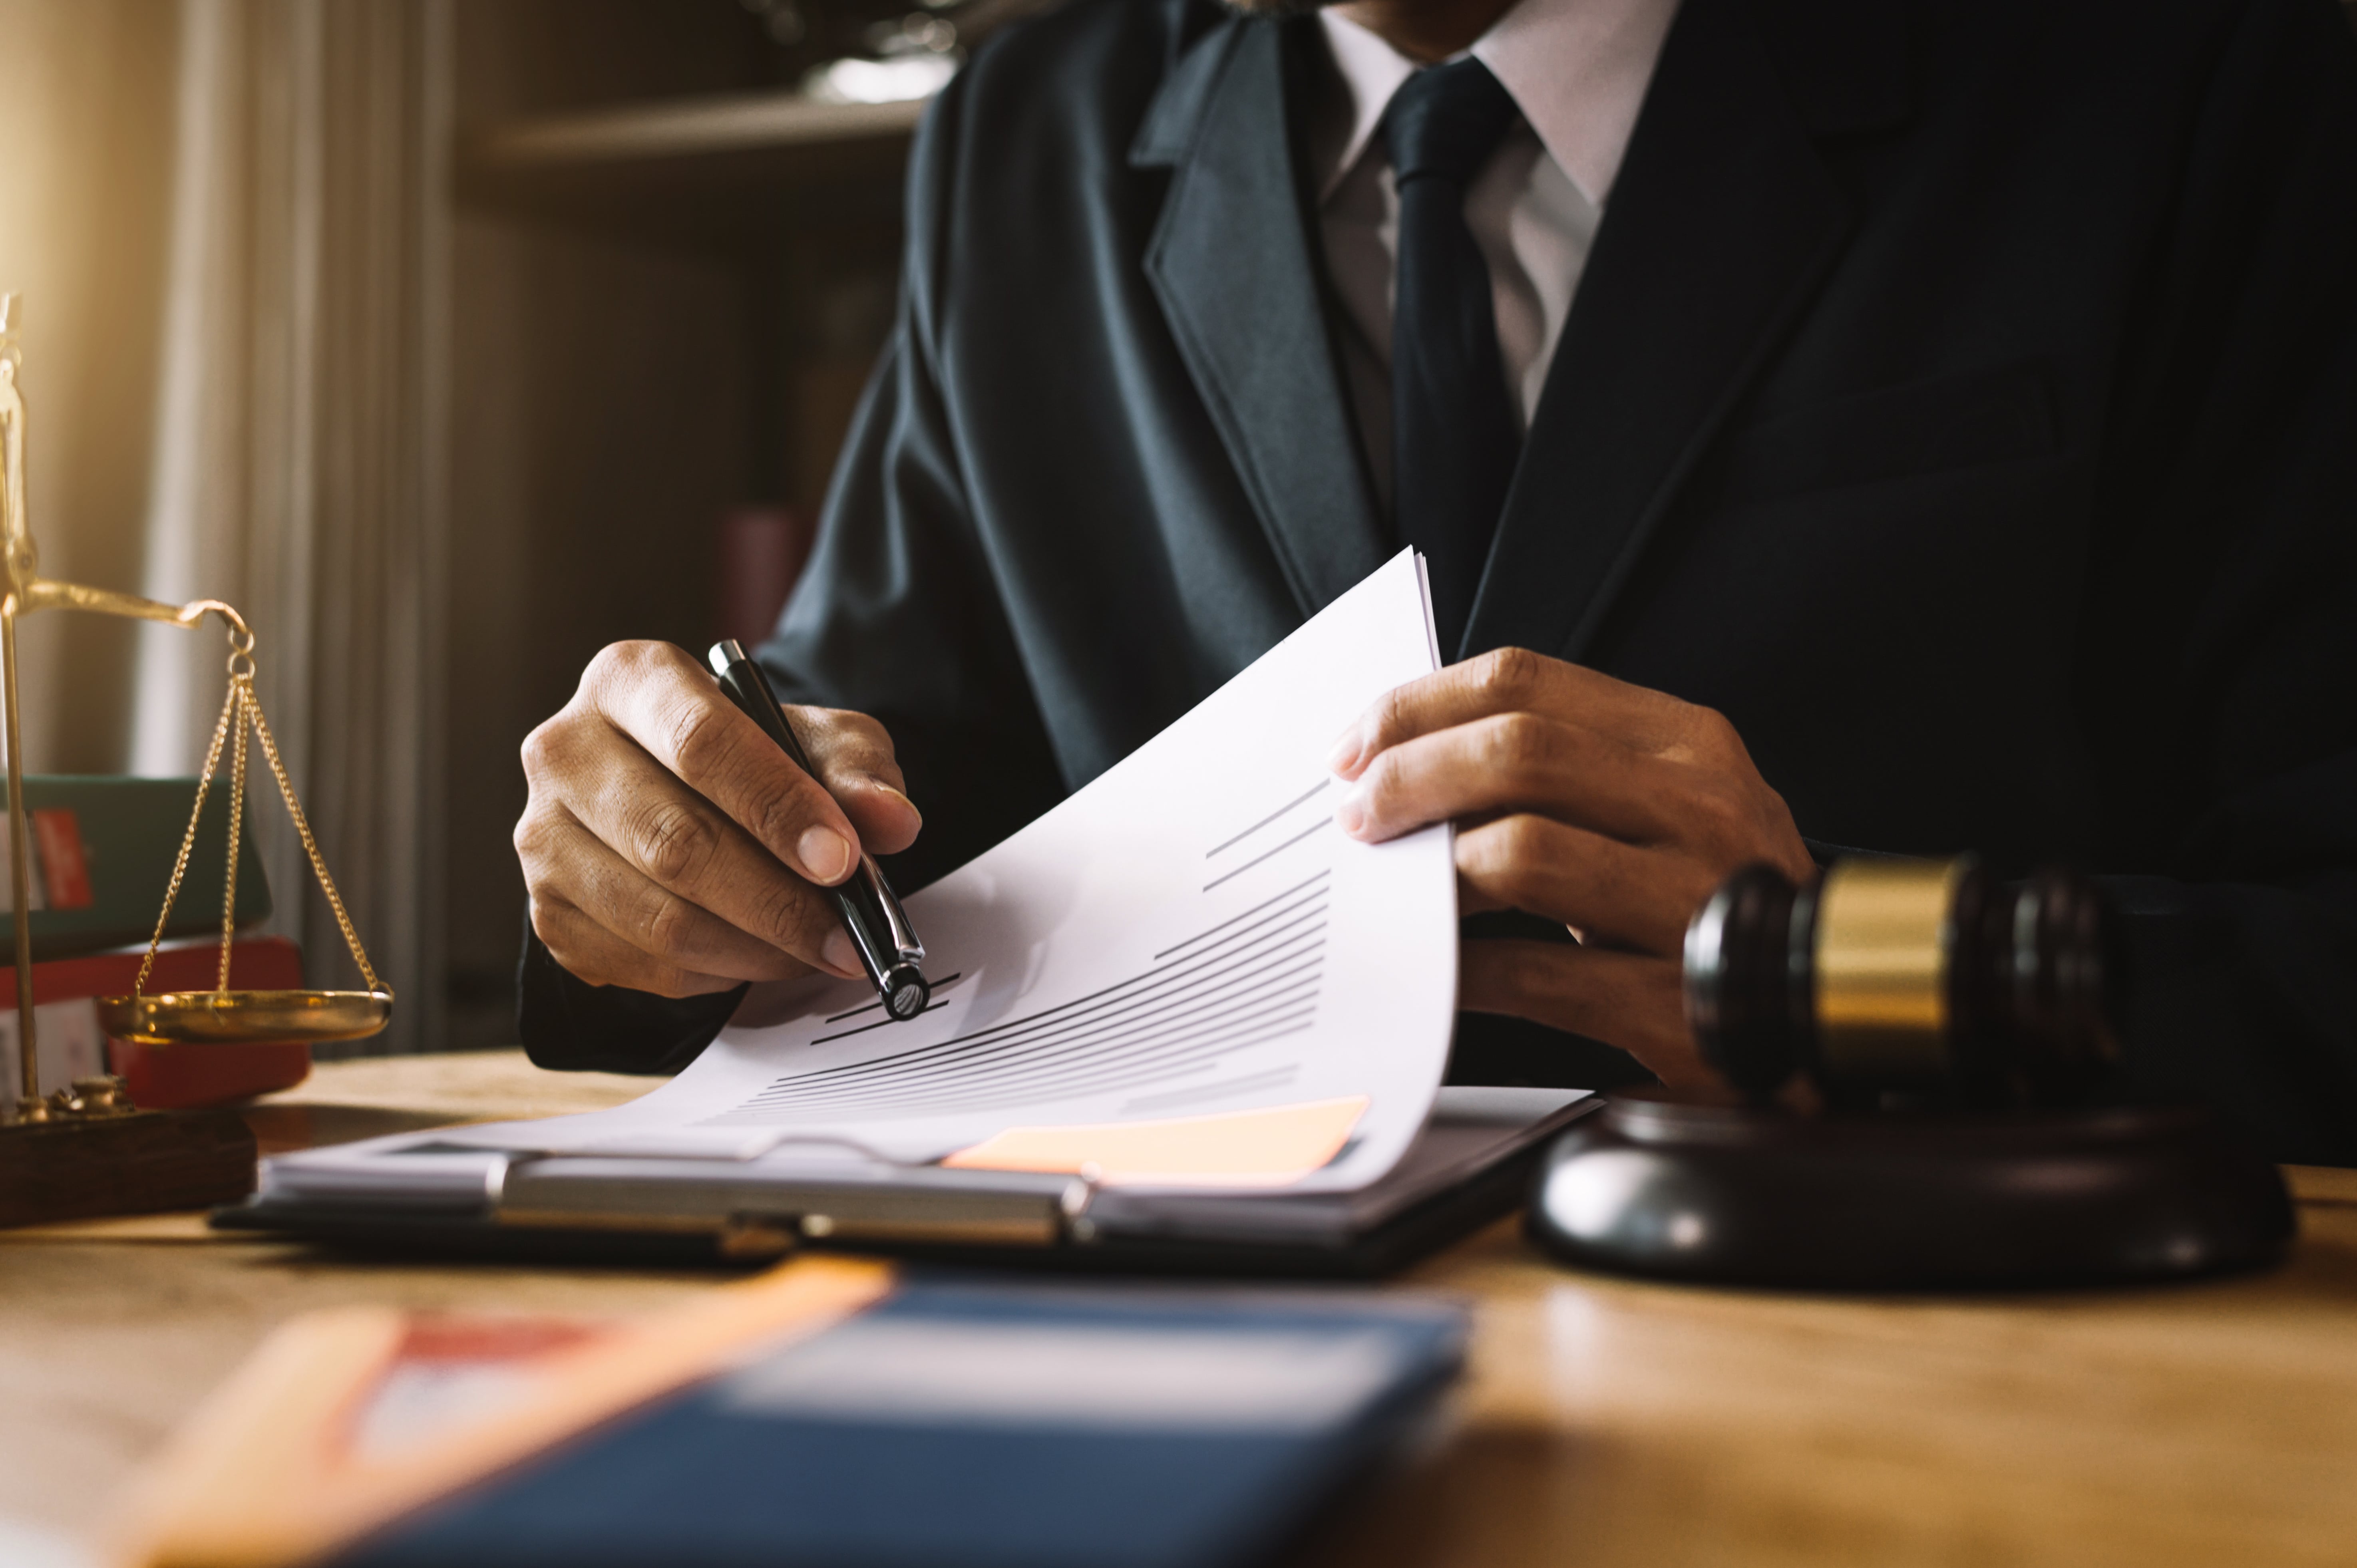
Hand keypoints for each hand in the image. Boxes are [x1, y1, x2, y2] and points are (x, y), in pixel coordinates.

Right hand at [515, 641, 920, 996]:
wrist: (684, 796)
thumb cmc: (749, 758)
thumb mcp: (817, 741)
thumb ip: (857, 771)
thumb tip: (891, 820)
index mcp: (630, 680)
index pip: (701, 743)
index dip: (776, 807)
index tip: (841, 861)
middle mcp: (566, 750)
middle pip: (675, 842)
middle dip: (778, 900)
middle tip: (849, 933)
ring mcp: (544, 836)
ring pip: (658, 918)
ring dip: (756, 948)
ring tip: (822, 951)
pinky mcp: (548, 910)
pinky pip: (643, 963)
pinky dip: (718, 973)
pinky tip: (763, 957)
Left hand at [1328, 648, 1812, 1084]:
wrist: (1822, 1009)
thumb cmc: (1710, 898)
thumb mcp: (1661, 806)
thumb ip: (1562, 771)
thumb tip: (1411, 762)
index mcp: (1688, 745)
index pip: (1527, 684)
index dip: (1420, 708)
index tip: (1358, 745)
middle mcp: (1702, 809)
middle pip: (1517, 753)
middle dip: (1408, 777)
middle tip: (1357, 813)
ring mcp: (1693, 904)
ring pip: (1520, 853)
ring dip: (1430, 870)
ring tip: (1393, 888)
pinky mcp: (1674, 1002)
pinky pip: (1533, 974)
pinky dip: (1463, 970)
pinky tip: (1437, 969)